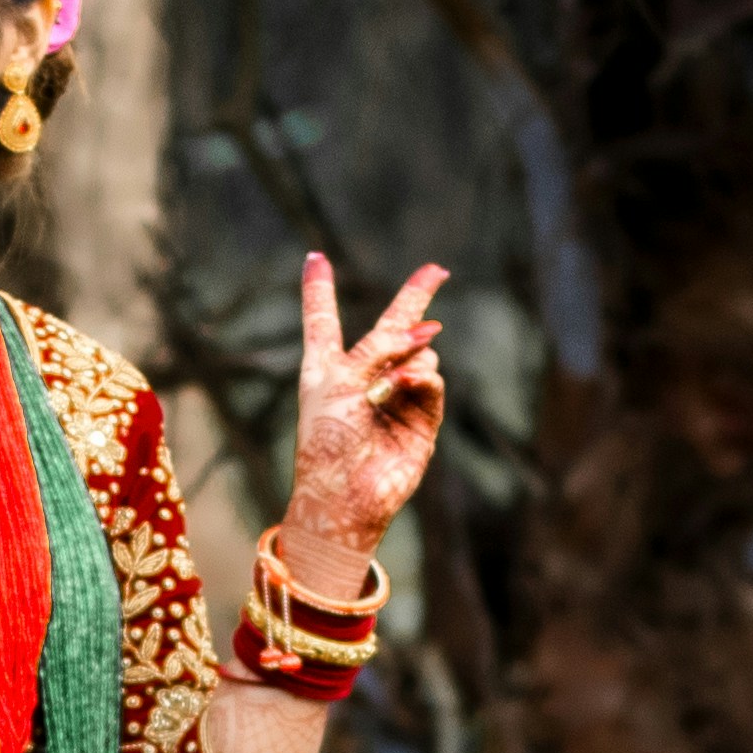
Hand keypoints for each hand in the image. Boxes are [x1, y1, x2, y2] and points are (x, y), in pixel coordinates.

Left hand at [274, 251, 446, 591]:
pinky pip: (430, 380)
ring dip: (408, 355)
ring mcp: (395, 398)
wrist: (343, 495)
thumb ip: (378, 349)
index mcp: (326, 367)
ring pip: (418, 352)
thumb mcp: (337, 381)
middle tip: (437, 270)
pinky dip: (422, 376)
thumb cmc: (326, 440)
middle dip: (416, 298)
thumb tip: (428, 332)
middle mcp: (362, 377)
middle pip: (392, 327)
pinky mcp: (421, 420)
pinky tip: (408, 382)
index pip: (323, 319)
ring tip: (388, 384)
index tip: (315, 258)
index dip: (319, 289)